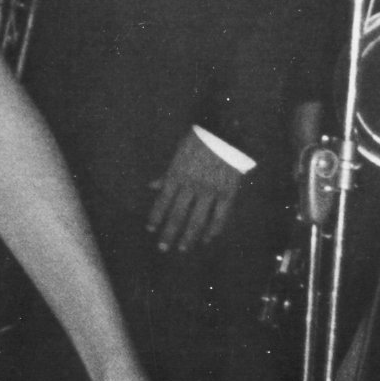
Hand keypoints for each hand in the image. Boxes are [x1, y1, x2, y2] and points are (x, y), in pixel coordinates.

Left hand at [148, 131, 245, 253]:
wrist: (228, 131)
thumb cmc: (202, 139)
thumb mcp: (179, 151)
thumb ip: (167, 172)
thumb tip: (152, 186)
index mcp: (177, 174)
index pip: (162, 201)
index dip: (155, 217)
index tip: (151, 229)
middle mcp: (191, 186)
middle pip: (177, 215)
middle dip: (168, 233)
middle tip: (163, 248)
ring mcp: (210, 191)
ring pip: (197, 220)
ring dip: (188, 236)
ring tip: (182, 248)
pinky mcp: (227, 193)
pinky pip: (220, 217)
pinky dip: (213, 230)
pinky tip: (207, 238)